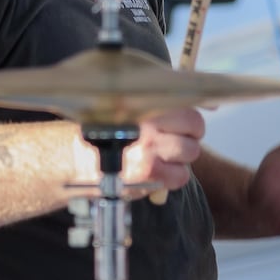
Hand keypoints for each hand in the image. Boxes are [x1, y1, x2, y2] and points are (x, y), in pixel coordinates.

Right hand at [74, 107, 204, 196]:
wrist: (76, 157)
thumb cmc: (102, 129)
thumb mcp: (126, 106)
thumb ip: (157, 105)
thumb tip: (203, 105)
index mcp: (143, 102)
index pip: (187, 106)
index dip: (191, 118)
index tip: (188, 125)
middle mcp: (149, 122)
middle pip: (195, 127)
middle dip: (189, 135)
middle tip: (176, 141)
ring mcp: (151, 148)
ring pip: (190, 152)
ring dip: (181, 157)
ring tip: (163, 157)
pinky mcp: (149, 172)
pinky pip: (181, 176)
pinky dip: (173, 177)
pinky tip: (157, 173)